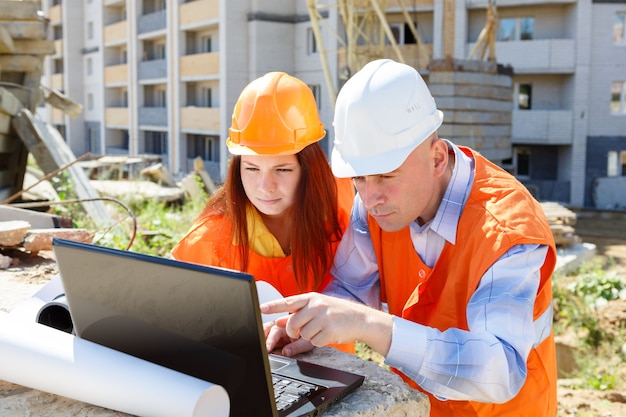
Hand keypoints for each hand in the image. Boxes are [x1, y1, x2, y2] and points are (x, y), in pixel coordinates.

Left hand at [260, 292, 392, 355]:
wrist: (359, 319)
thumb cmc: (336, 312)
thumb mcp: (316, 308)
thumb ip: (297, 313)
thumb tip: (278, 321)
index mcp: (311, 298)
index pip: (288, 302)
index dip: (273, 306)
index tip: (260, 308)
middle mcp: (317, 305)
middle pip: (292, 324)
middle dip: (293, 332)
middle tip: (299, 332)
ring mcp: (324, 318)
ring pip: (303, 334)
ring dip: (308, 337)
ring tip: (320, 330)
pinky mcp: (330, 331)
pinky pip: (315, 342)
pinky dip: (318, 341)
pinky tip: (327, 334)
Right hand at [264, 320, 314, 356]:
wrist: (313, 334)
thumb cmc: (310, 337)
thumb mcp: (306, 343)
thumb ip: (296, 347)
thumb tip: (286, 352)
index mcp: (287, 325)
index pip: (275, 331)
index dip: (270, 340)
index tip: (268, 348)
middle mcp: (280, 326)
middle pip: (267, 330)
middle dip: (262, 337)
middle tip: (260, 347)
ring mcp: (277, 331)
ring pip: (265, 332)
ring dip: (261, 338)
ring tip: (258, 347)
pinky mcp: (275, 337)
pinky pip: (267, 338)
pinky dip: (264, 342)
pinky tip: (261, 348)